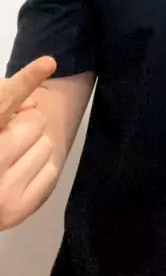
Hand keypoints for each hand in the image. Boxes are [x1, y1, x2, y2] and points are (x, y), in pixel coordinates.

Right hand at [0, 56, 56, 229]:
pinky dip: (37, 170)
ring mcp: (0, 191)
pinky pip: (51, 171)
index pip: (5, 100)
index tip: (48, 63)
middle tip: (4, 139)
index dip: (26, 80)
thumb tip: (32, 105)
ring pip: (47, 145)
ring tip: (7, 160)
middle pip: (36, 120)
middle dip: (24, 125)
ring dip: (31, 148)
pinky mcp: (15, 211)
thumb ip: (4, 101)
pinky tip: (14, 177)